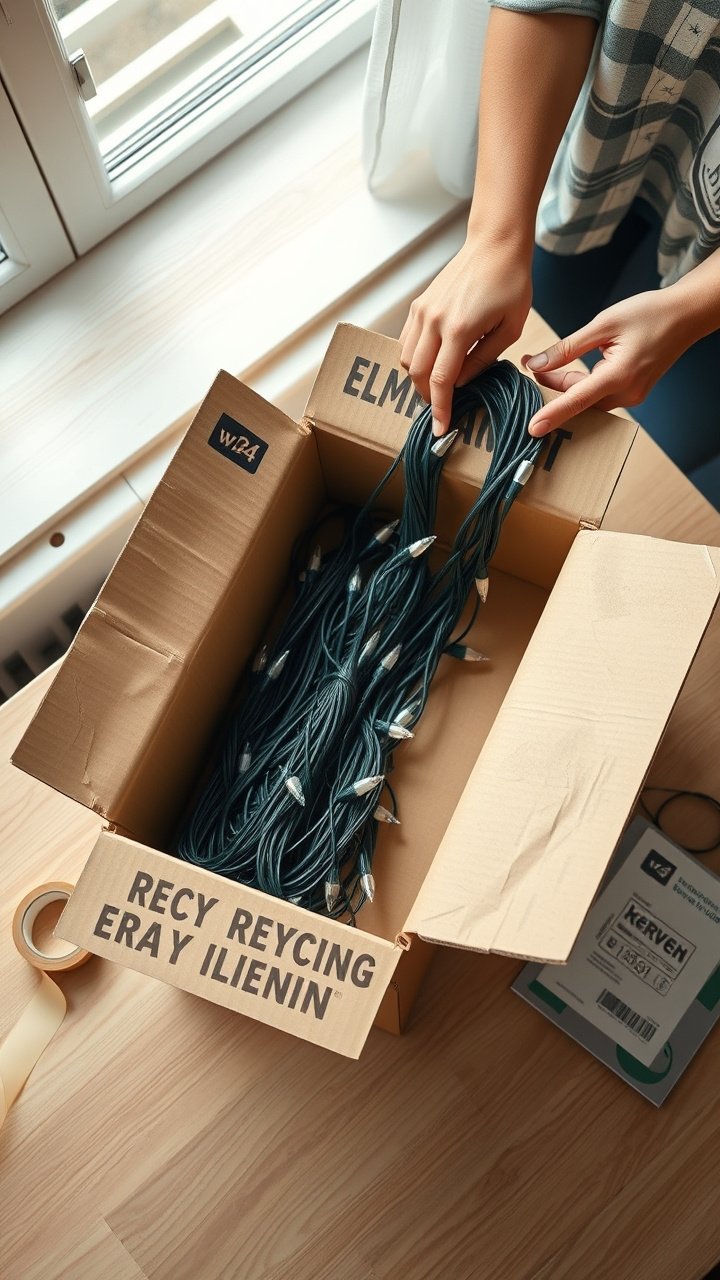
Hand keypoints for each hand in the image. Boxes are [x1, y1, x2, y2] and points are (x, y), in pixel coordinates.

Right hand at [399, 238, 531, 435]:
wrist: (495, 244)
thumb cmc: (511, 284)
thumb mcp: (510, 328)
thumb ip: (484, 359)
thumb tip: (462, 383)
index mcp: (459, 329)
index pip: (440, 380)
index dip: (440, 409)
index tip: (440, 429)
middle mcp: (434, 320)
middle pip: (416, 374)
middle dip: (426, 397)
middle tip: (440, 410)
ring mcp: (422, 311)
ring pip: (405, 358)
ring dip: (417, 379)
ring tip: (437, 387)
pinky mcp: (419, 304)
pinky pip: (405, 341)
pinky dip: (413, 358)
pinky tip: (431, 362)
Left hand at [521, 290, 687, 435]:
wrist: (685, 315)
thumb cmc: (649, 313)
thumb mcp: (603, 324)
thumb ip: (568, 347)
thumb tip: (538, 364)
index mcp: (618, 375)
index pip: (577, 400)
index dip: (552, 414)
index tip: (532, 428)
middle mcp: (627, 393)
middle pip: (578, 399)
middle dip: (552, 385)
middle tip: (531, 362)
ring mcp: (632, 395)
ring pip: (587, 398)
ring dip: (566, 385)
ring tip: (547, 363)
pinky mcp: (633, 392)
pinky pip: (599, 394)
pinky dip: (583, 384)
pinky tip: (574, 366)